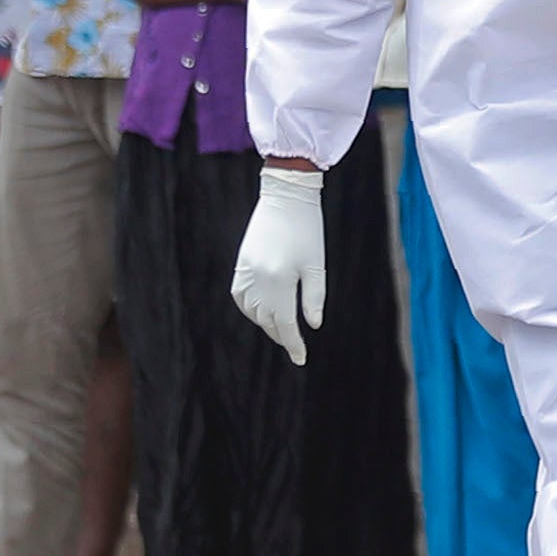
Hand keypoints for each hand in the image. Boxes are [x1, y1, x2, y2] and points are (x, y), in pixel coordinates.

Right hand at [230, 164, 328, 363]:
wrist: (286, 196)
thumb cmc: (308, 229)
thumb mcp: (316, 265)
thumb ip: (313, 298)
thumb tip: (312, 326)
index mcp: (280, 281)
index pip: (285, 323)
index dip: (294, 344)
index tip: (301, 359)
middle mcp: (259, 280)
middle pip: (267, 320)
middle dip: (281, 335)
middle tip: (294, 345)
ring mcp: (246, 272)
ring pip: (252, 311)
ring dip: (266, 323)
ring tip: (281, 328)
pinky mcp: (241, 264)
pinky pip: (240, 296)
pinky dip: (250, 308)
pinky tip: (261, 310)